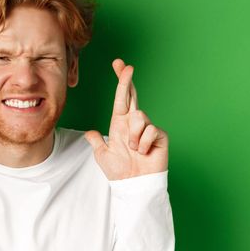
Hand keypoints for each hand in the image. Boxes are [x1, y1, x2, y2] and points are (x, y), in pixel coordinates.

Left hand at [85, 59, 167, 179]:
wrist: (133, 185)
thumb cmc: (120, 171)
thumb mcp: (102, 154)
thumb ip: (97, 141)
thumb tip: (89, 133)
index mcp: (120, 123)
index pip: (122, 98)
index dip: (121, 82)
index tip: (119, 65)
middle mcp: (134, 123)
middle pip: (133, 96)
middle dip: (127, 80)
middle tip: (126, 66)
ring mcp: (148, 128)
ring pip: (139, 116)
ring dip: (133, 135)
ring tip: (134, 150)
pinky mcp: (159, 136)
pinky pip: (150, 131)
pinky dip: (143, 144)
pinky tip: (144, 153)